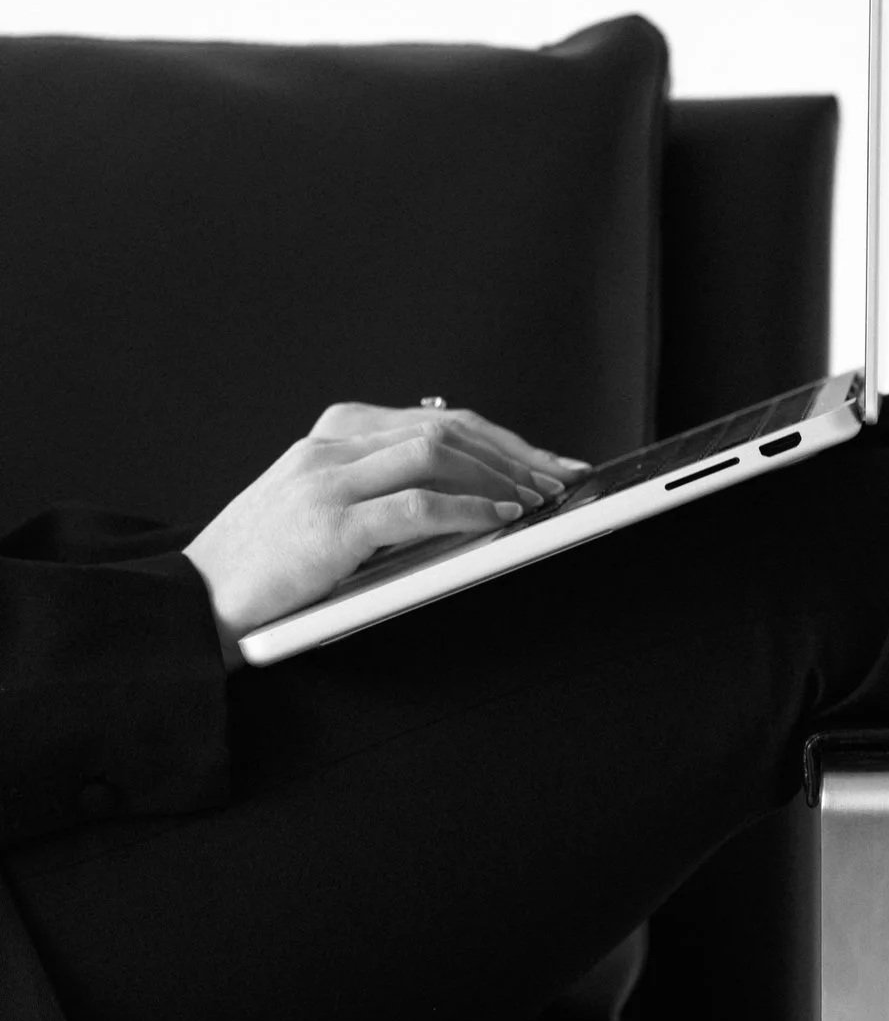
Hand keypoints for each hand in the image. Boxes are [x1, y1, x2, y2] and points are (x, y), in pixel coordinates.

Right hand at [181, 403, 590, 667]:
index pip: (437, 420)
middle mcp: (329, 447)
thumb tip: (470, 491)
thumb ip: (382, 488)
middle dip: (516, 454)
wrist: (195, 600)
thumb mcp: (326, 508)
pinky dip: (469, 509)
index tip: (549, 461)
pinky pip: (416, 505)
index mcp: (332, 436)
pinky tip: (501, 518)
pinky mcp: (329, 525)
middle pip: (447, 428)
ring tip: (540, 500)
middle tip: (562, 482)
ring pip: (436, 452)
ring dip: (501, 476)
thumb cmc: (268, 564)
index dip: (504, 439)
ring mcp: (326, 481)